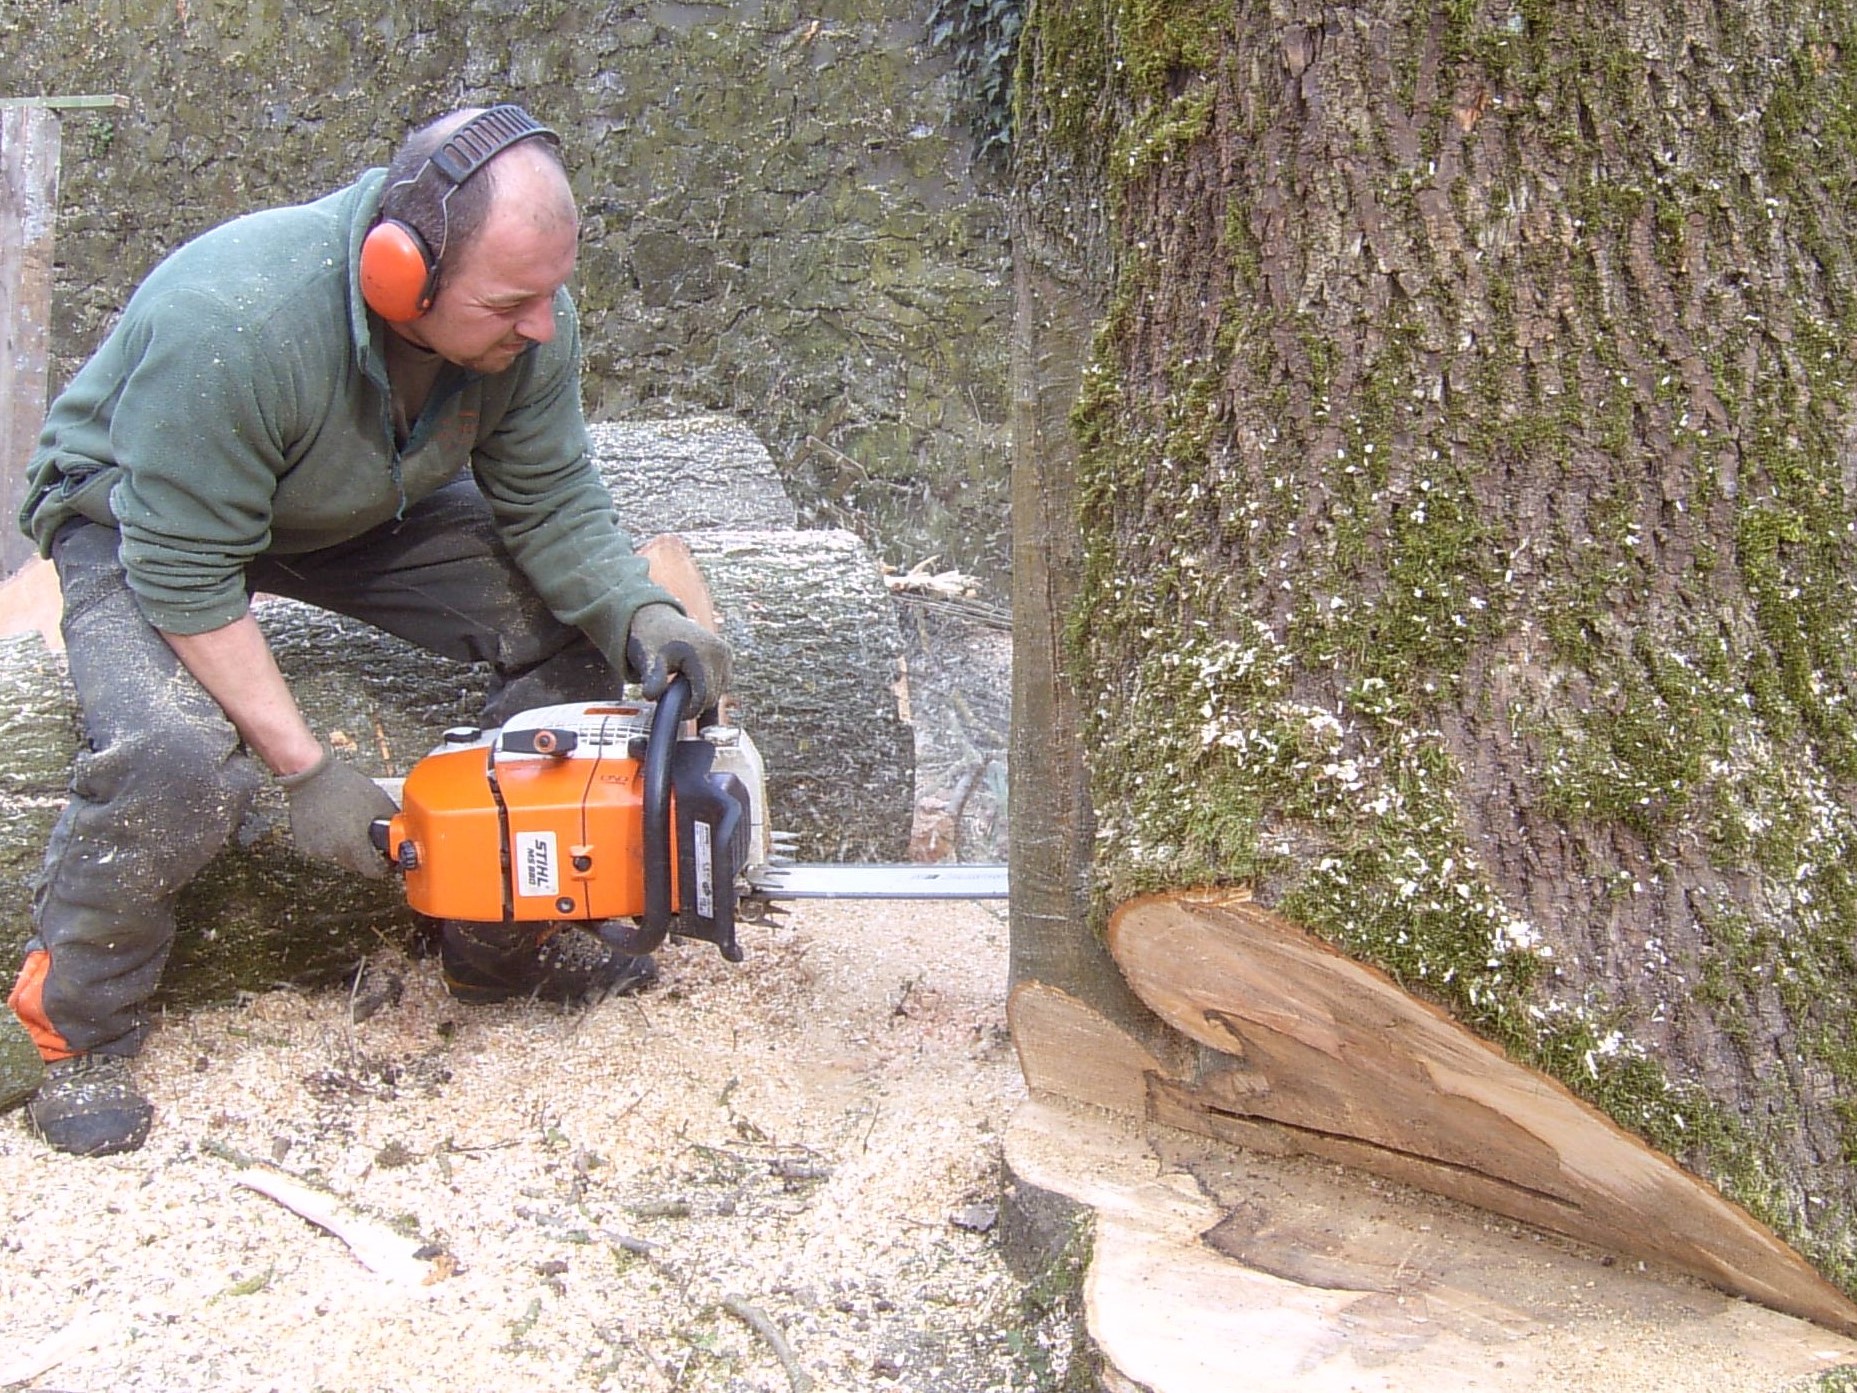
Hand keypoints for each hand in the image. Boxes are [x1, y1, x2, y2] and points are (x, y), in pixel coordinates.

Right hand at [278, 747, 400, 878]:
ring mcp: (318, 849)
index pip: (373, 870)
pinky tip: (332, 825)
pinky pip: (323, 849)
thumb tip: (403, 837)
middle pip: (357, 864)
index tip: (386, 859)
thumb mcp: (380, 802)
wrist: (313, 776)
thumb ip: (392, 825)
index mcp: (355, 844)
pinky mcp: (304, 845)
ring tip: (348, 825)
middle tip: (367, 837)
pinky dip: (329, 842)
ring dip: (347, 847)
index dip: (383, 864)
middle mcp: (335, 850)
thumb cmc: (346, 786)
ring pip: (340, 857)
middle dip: (365, 853)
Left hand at [625, 603, 732, 713]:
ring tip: (679, 684)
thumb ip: (652, 678)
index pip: (705, 697)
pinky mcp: (726, 654)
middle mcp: (719, 652)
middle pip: (713, 696)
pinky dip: (707, 687)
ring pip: (718, 692)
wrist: (657, 620)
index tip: (672, 710)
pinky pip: (720, 682)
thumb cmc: (650, 641)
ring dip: (700, 695)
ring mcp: (725, 653)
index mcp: (702, 653)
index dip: (689, 710)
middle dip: (693, 702)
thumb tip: (650, 696)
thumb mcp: (648, 659)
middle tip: (671, 696)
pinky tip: (692, 685)